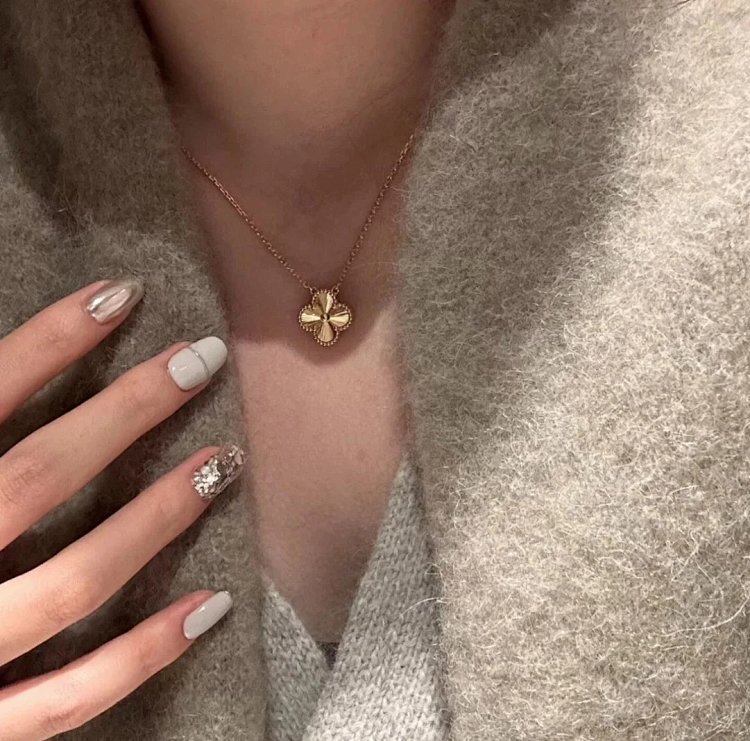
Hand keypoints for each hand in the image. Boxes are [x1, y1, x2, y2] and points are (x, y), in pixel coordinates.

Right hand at [0, 278, 243, 739]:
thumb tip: (17, 364)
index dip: (51, 339)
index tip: (120, 294)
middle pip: (38, 477)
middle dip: (129, 410)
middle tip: (201, 358)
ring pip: (72, 582)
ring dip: (156, 518)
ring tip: (223, 461)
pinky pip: (72, 698)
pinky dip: (145, 654)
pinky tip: (212, 603)